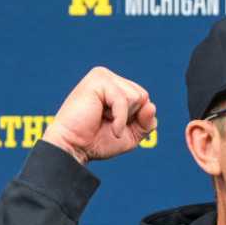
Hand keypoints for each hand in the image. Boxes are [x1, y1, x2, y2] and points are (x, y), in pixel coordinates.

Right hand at [42, 67, 156, 165]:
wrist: (74, 148)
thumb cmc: (96, 142)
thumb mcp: (130, 136)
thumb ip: (146, 123)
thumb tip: (151, 105)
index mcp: (116, 87)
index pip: (144, 99)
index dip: (136, 119)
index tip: (113, 125)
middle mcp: (109, 78)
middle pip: (142, 96)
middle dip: (130, 117)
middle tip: (107, 122)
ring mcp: (102, 76)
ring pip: (136, 97)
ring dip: (123, 117)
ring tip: (102, 119)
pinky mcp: (97, 80)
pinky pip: (124, 100)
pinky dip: (120, 119)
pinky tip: (108, 124)